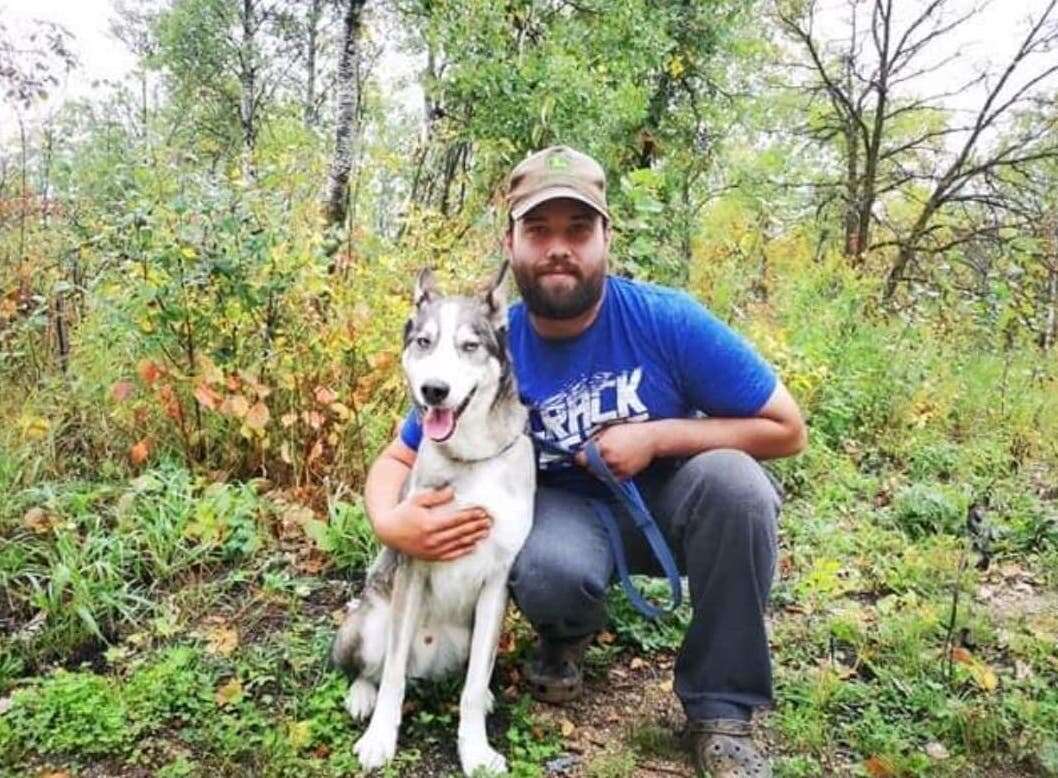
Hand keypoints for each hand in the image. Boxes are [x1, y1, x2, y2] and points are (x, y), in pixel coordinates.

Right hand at [374, 486, 491, 560]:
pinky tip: (474, 546)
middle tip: (490, 521)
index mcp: (430, 524)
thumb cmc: (403, 512)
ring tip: (486, 532)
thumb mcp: (417, 500)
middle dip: (477, 526)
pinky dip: (464, 551)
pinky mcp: (431, 556)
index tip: (483, 511)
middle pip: (461, 532)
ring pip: (458, 544)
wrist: (388, 532)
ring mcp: (432, 550)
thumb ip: (435, 496)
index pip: (457, 519)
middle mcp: (433, 539)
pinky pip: (451, 555)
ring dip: (474, 538)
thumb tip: (453, 491)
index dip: (471, 515)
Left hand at [574, 422, 656, 479]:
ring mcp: (618, 468)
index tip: (580, 456)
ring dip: (598, 469)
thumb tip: (583, 446)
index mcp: (604, 446)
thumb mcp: (609, 429)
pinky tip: (611, 467)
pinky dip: (609, 474)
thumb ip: (595, 439)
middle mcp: (610, 459)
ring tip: (602, 461)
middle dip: (589, 463)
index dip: (580, 457)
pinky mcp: (626, 474)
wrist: (651, 438)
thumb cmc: (630, 430)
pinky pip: (612, 479)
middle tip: (591, 458)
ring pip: (600, 474)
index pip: (583, 458)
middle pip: (590, 467)